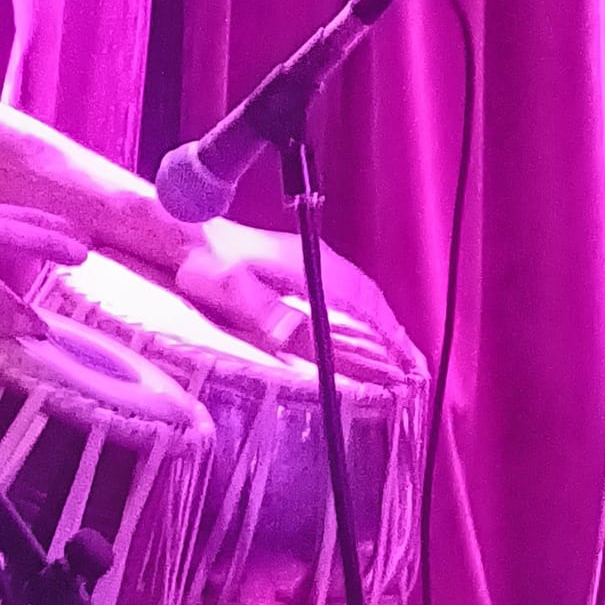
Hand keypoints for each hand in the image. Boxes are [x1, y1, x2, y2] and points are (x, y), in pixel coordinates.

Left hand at [173, 216, 411, 379]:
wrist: (187, 233)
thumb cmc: (207, 265)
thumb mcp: (236, 294)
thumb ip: (273, 317)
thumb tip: (308, 341)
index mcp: (310, 270)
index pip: (362, 309)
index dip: (386, 341)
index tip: (408, 369)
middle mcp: (320, 262)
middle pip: (371, 302)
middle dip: (396, 337)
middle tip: (416, 371)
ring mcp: (313, 260)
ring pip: (362, 296)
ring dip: (384, 326)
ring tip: (403, 357)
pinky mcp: (303, 263)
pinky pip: (348, 290)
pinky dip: (367, 312)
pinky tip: (368, 328)